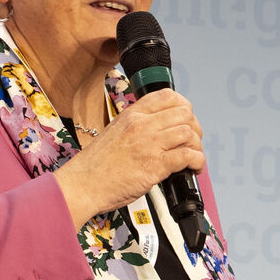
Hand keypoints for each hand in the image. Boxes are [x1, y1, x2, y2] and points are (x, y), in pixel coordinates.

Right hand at [53, 89, 204, 223]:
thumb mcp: (115, 132)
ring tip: (193, 157)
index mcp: (132, 114)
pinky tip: (193, 168)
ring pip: (189, 133)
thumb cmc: (96, 164)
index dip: (184, 106)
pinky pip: (188, 156)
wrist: (82, 184)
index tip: (186, 119)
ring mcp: (149, 144)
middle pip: (184, 113)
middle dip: (194, 128)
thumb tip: (159, 129)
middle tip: (192, 142)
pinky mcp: (155, 165)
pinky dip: (197, 162)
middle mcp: (142, 124)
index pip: (168, 96)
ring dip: (197, 146)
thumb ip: (136, 126)